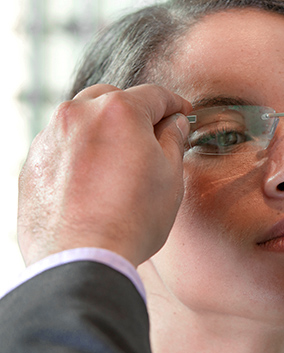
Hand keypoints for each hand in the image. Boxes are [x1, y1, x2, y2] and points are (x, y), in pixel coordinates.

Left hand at [18, 84, 190, 266]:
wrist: (82, 257)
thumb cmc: (132, 219)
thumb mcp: (171, 177)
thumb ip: (173, 141)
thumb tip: (174, 125)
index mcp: (118, 112)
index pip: (154, 95)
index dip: (175, 105)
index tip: (183, 115)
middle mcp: (78, 115)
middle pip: (111, 98)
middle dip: (134, 111)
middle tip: (152, 136)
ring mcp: (49, 138)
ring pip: (81, 119)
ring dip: (102, 130)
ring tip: (119, 160)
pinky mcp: (32, 163)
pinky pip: (61, 146)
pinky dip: (79, 153)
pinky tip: (95, 180)